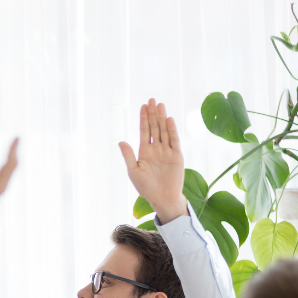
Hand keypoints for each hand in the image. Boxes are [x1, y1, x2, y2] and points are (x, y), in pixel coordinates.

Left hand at [118, 99, 187, 222]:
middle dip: (153, 114)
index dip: (143, 118)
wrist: (162, 198)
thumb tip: (120, 141)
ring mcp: (167, 151)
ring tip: (160, 105)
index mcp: (145, 151)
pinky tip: (168, 120)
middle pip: (154, 127)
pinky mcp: (177, 155)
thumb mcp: (134, 171)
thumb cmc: (146, 188)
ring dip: (162, 118)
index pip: (144, 131)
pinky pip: (174, 140)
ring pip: (164, 131)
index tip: (143, 106)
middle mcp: (156, 149)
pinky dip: (171, 130)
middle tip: (152, 99)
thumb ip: (128, 156)